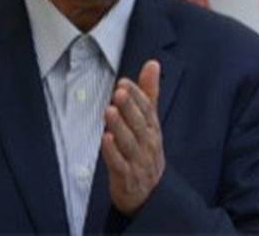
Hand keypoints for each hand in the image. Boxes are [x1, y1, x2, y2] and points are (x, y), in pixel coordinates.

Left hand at [102, 59, 163, 215]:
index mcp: (153, 129)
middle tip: (119, 92)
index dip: (137, 95)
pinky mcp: (127, 177)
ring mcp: (138, 161)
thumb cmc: (146, 151)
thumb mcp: (150, 122)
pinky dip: (113, 153)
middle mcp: (148, 144)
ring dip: (119, 126)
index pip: (147, 109)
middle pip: (140, 124)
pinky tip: (106, 140)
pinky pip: (120, 165)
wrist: (150, 194)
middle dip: (129, 108)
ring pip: (129, 142)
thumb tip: (153, 63)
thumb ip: (149, 93)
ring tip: (109, 111)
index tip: (124, 82)